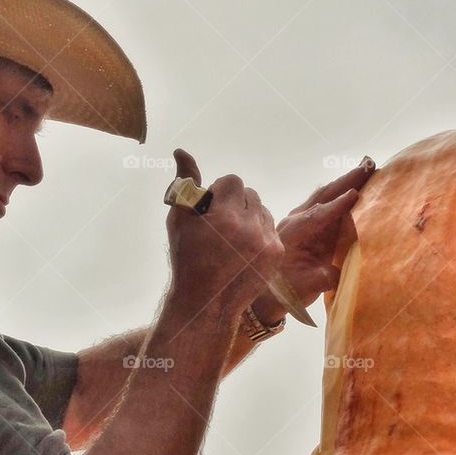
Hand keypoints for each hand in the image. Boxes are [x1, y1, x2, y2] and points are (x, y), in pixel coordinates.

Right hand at [166, 148, 284, 315]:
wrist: (205, 303)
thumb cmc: (186, 259)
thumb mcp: (179, 220)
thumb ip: (185, 183)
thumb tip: (181, 151)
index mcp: (224, 216)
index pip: (233, 181)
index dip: (219, 193)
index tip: (210, 210)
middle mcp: (249, 226)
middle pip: (250, 193)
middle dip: (235, 203)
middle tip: (220, 224)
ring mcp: (266, 241)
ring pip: (262, 209)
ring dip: (248, 216)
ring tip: (231, 238)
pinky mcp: (276, 253)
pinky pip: (270, 228)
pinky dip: (258, 233)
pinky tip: (242, 249)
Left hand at [252, 157, 375, 323]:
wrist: (269, 294)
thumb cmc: (285, 291)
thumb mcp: (304, 288)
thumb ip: (320, 279)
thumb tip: (337, 272)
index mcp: (293, 234)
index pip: (316, 217)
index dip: (336, 206)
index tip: (354, 194)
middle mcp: (297, 221)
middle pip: (322, 196)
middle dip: (346, 181)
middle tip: (368, 164)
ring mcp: (303, 220)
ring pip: (325, 196)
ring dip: (346, 181)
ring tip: (367, 166)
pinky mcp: (311, 224)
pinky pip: (327, 204)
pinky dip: (343, 191)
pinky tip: (358, 183)